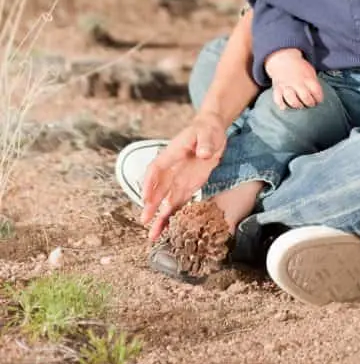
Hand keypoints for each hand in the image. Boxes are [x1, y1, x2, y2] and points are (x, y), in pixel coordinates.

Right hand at [140, 111, 227, 240]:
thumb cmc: (207, 129)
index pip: (156, 169)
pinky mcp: (189, 185)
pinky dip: (173, 215)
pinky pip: (179, 202)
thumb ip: (205, 143)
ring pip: (167, 200)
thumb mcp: (208, 133)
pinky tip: (169, 229)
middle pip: (158, 189)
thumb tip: (204, 153)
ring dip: (160, 216)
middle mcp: (172, 169)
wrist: (212, 130)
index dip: (148, 183)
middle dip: (151, 204)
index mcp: (172, 154)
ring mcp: (180, 178)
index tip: (144, 197)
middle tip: (144, 220)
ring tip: (153, 234)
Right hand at [265, 49, 323, 109]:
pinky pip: (278, 99)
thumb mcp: (310, 71)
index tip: (319, 101)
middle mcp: (297, 82)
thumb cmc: (299, 67)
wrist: (283, 59)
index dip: (319, 98)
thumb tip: (318, 95)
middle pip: (305, 97)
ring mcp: (286, 86)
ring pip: (292, 100)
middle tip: (310, 104)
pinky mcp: (277, 89)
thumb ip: (314, 82)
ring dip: (298, 105)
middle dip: (310, 103)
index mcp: (307, 78)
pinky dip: (282, 105)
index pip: (316, 91)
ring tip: (300, 106)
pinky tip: (285, 107)